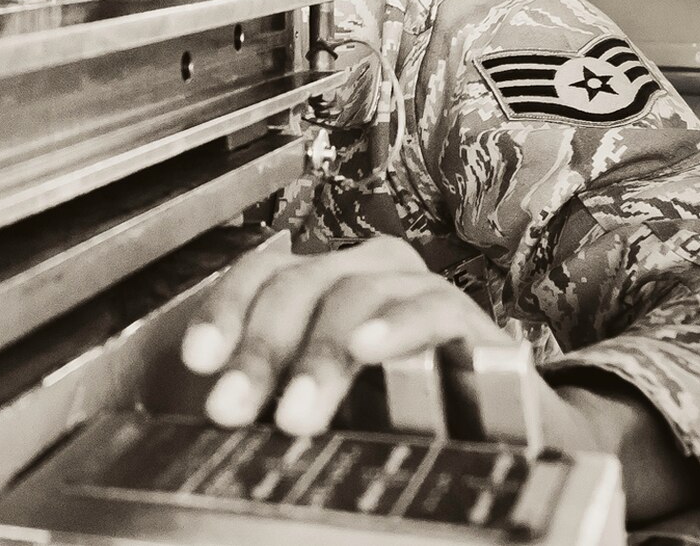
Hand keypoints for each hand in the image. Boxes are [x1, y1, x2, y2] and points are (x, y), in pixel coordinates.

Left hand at [180, 235, 518, 433]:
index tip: (200, 360)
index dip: (226, 310)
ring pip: (355, 296)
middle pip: (298, 284)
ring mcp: (414, 287)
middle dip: (260, 348)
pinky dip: (396, 327)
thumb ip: (275, 393)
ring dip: (320, 356)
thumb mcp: (324, 400)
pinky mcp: (466, 317)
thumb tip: (218, 414)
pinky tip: (368, 350)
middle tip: (233, 406)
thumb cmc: (397, 410)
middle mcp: (364, 270)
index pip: (260, 274)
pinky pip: (428, 309)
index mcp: (320, 281)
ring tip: (296, 411)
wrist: (500, 430)